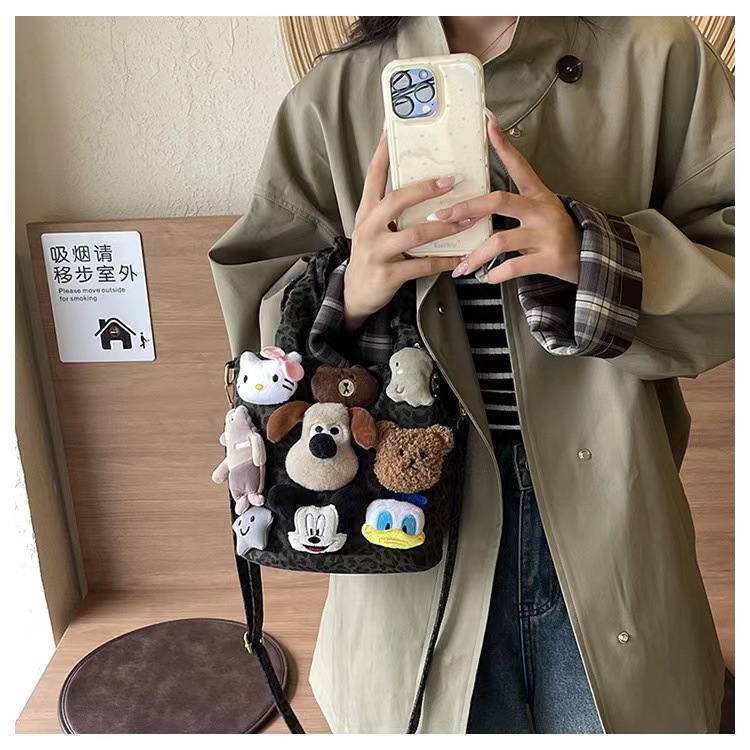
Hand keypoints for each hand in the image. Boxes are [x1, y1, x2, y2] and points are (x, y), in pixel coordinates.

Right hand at [343, 132, 477, 330]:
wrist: (355, 294)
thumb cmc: (372, 256)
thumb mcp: (374, 229)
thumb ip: (391, 210)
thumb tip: (425, 186)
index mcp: (367, 212)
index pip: (373, 176)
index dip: (383, 153)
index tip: (392, 129)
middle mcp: (369, 228)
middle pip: (396, 201)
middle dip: (425, 189)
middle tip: (451, 180)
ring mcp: (377, 251)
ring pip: (415, 234)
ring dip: (445, 226)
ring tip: (467, 220)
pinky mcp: (388, 274)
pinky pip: (422, 265)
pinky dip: (444, 260)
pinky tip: (460, 256)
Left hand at [429, 110, 581, 284]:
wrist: (587, 258)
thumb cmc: (554, 234)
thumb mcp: (539, 211)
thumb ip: (511, 207)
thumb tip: (470, 208)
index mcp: (537, 195)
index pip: (518, 165)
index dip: (503, 145)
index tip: (488, 123)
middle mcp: (541, 211)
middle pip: (499, 202)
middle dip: (467, 209)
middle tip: (442, 215)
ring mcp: (546, 234)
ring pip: (501, 240)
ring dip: (476, 255)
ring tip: (461, 266)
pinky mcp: (549, 258)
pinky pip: (514, 265)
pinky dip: (496, 273)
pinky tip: (487, 277)